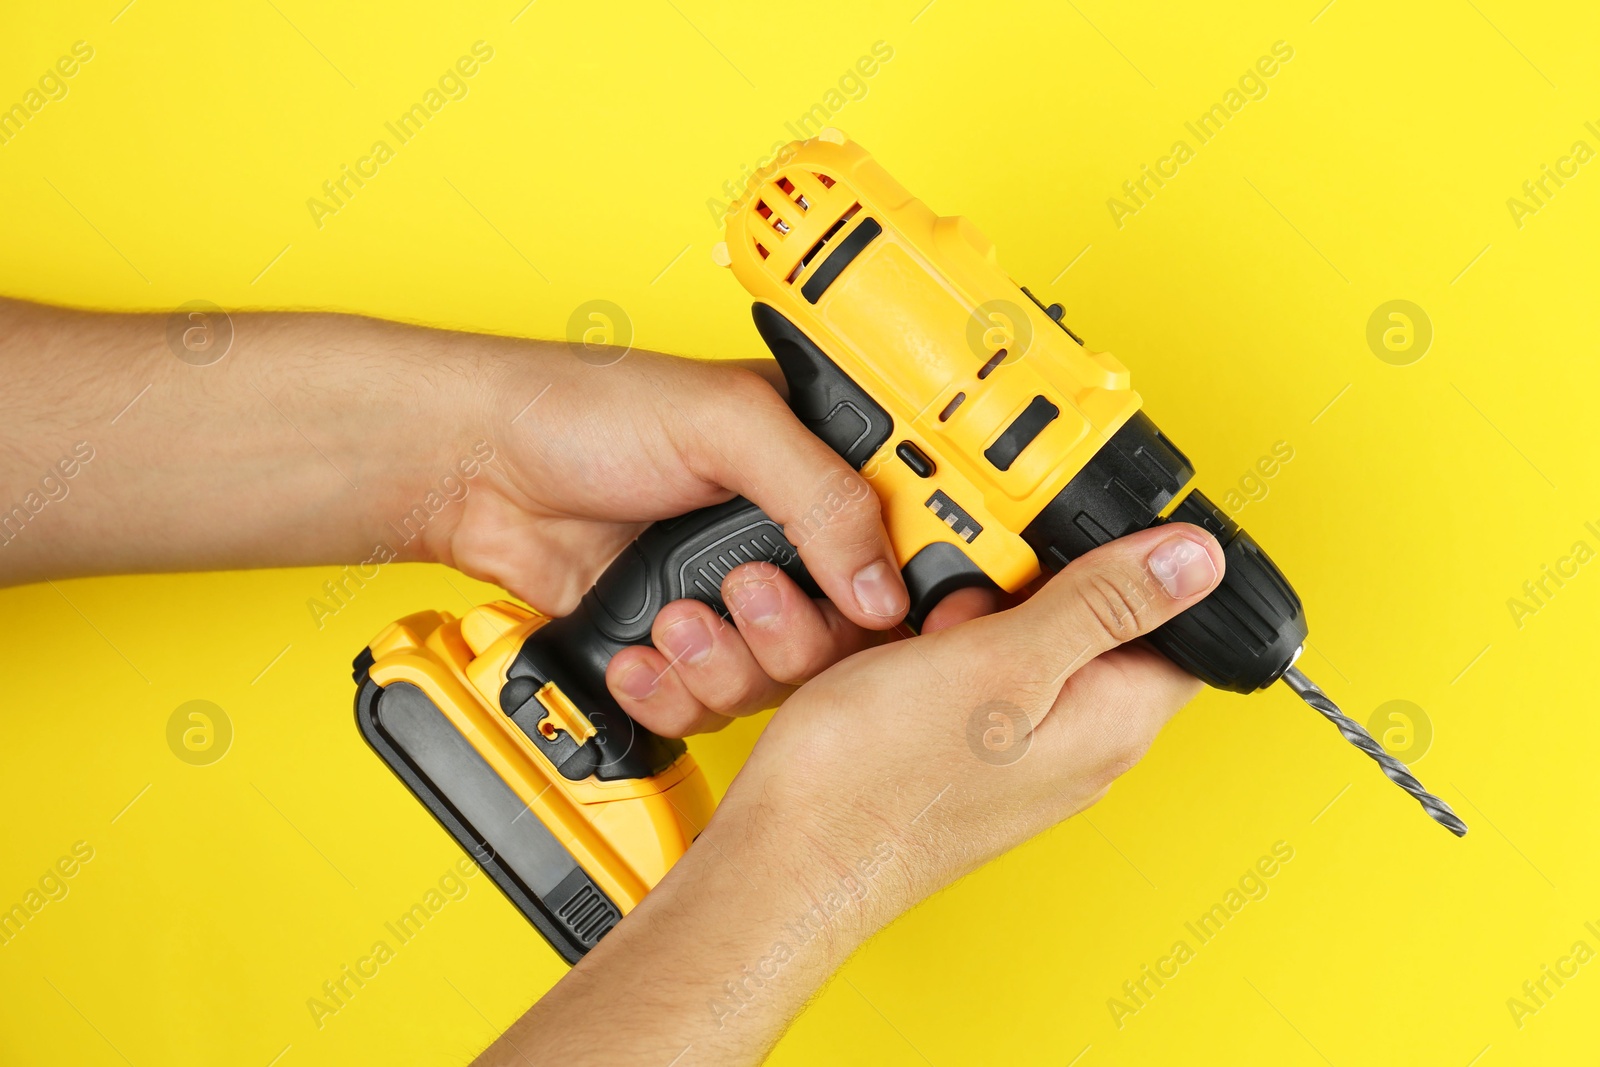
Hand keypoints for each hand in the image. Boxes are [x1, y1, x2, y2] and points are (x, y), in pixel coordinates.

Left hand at [0, 299, 922, 737]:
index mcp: (817, 468)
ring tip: (677, 622)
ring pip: (780, 683)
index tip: (889, 618)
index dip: (912, 595)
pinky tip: (642, 656)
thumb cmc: (586, 409)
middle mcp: (783, 540)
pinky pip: (711, 706)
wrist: (478, 468)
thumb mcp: (726, 424)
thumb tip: (885, 586)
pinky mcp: (678, 647)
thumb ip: (820, 496)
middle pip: (849, 638)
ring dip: (728, 665)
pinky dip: (676, 693)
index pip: (906, 548)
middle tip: (746, 595)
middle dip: (795, 635)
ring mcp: (731, 600)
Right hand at [478, 522, 1223, 1065]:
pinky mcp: (954, 751)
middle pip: (1084, 620)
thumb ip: (1101, 604)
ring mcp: (1010, 749)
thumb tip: (1198, 561)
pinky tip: (885, 653)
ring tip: (915, 624)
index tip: (1073, 535)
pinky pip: (956, 671)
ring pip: (1009, 638)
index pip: (1177, 626)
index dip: (1133, 562)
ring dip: (961, 610)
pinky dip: (923, 646)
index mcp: (1110, 722)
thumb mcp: (1002, 663)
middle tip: (971, 584)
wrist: (782, 856)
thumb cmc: (879, 785)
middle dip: (1025, 580)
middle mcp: (1072, 742)